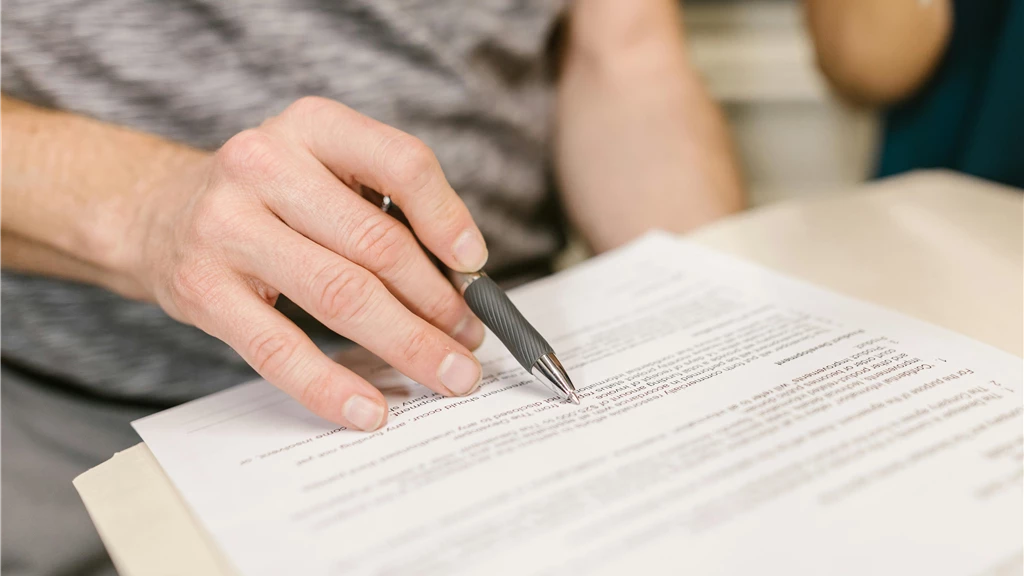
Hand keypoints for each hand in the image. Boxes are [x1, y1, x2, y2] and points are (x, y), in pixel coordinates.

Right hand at [126, 97, 488, 430]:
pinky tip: (370, 410)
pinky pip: (279, 349)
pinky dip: (331, 386)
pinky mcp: (202, 289)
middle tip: (469, 340)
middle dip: (437, 303)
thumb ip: (386, 208)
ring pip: (340, 295)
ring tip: (447, 373)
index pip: (401, 163)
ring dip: (407, 343)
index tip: (475, 265)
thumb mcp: (324, 171)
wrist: (159, 213)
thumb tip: (462, 282)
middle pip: (377, 244)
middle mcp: (264, 164)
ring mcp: (226, 226)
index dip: (448, 219)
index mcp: (312, 126)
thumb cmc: (268, 198)